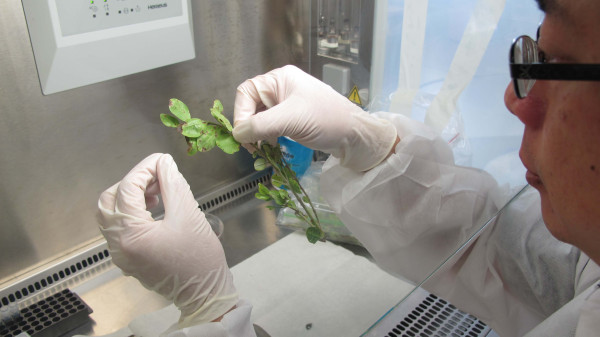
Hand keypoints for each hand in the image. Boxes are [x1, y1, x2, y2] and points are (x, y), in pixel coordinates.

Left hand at [97, 153, 236, 326]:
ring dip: (130, 197)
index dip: (144, 169)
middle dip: (131, 183)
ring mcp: (121, 254)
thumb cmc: (199, 257)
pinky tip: (154, 209)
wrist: (204, 293)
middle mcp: (118, 245)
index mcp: (130, 234)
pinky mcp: (128, 259)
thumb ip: (172, 183)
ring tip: (156, 192)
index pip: (127, 189)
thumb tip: (163, 163)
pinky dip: (131, 213)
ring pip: (111, 215)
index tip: (162, 160)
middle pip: (109, 201)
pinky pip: (120, 228)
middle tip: (157, 176)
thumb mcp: (188, 213)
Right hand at [233, 65, 397, 170]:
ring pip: (260, 118)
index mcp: (280, 79)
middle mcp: (282, 88)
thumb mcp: (291, 120)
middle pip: (252, 105)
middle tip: (250, 146)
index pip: (247, 92)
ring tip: (260, 149)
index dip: (241, 114)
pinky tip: (270, 147)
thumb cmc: (328, 120)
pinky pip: (271, 126)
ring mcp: (288, 104)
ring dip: (257, 134)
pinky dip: (267, 137)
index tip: (243, 135)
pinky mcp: (294, 119)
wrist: (356, 137)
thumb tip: (237, 133)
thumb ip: (261, 125)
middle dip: (248, 126)